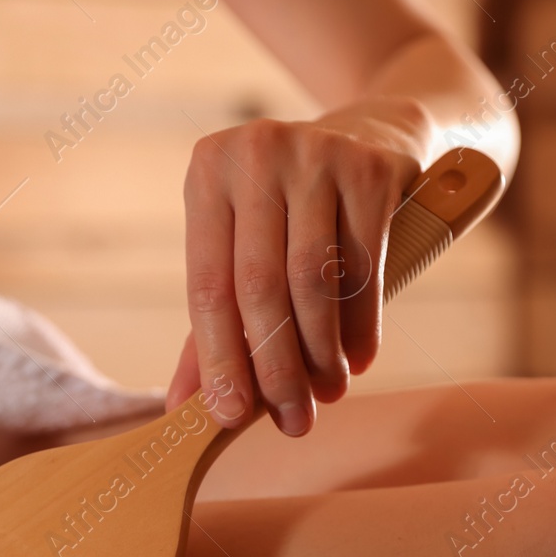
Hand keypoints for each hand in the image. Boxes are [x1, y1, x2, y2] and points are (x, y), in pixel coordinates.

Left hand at [166, 97, 433, 434]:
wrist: (374, 135)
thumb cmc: (291, 209)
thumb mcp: (243, 247)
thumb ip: (211, 325)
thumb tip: (181, 409)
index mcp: (208, 174)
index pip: (208, 285)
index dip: (219, 359)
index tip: (231, 418)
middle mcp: (255, 154)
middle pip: (259, 286)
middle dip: (276, 367)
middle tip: (293, 421)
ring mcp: (316, 154)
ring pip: (313, 279)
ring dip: (321, 352)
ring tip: (327, 394)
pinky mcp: (370, 167)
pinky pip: (365, 265)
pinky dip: (361, 324)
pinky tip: (359, 359)